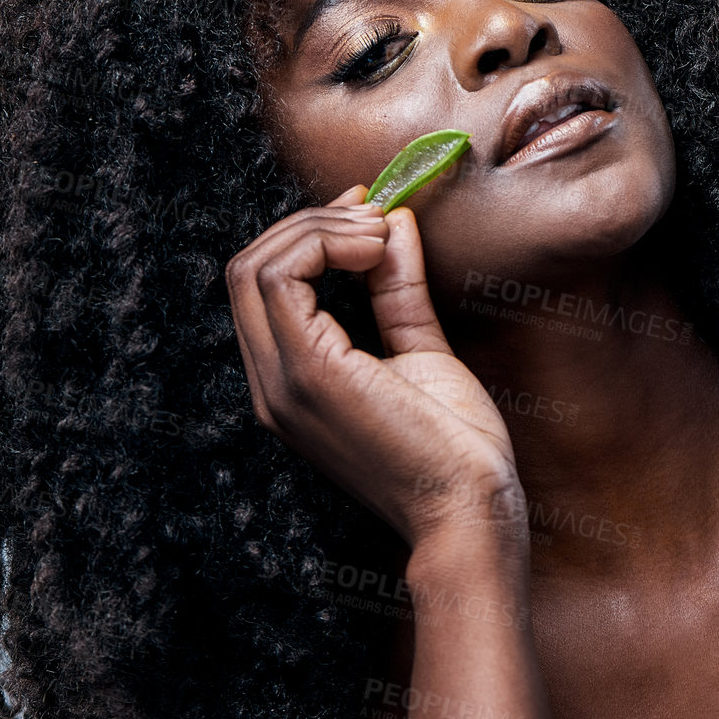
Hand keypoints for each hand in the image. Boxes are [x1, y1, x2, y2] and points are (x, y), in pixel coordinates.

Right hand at [225, 184, 522, 547]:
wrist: (472, 506)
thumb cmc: (455, 446)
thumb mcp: (420, 348)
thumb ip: (397, 288)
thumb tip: (393, 220)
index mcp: (289, 384)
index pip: (261, 287)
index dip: (308, 235)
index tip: (369, 213)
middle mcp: (271, 385)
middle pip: (247, 267)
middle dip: (310, 223)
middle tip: (374, 213)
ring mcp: (282, 382)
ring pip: (255, 265)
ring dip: (319, 229)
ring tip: (378, 232)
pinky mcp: (309, 373)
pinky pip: (282, 280)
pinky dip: (325, 245)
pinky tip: (374, 249)